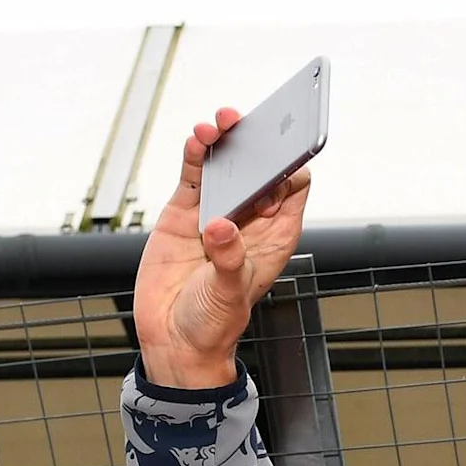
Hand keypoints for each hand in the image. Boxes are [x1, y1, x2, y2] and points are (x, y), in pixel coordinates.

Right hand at [135, 108, 316, 389]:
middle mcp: (248, 220)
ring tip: (217, 126)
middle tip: (247, 126)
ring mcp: (216, 212)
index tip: (277, 161)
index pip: (292, 189)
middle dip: (256, 143)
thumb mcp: (229, 294)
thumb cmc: (213, 324)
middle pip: (259, 168)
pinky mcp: (184, 212)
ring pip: (226, 165)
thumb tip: (221, 226)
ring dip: (224, 142)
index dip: (288, 170)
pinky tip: (197, 140)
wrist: (173, 339)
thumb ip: (229, 260)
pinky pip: (194, 175)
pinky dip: (195, 155)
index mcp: (275, 236)